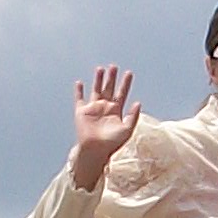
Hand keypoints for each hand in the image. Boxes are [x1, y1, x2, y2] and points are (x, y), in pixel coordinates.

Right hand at [69, 65, 140, 187]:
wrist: (95, 150)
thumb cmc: (112, 144)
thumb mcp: (127, 130)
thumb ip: (133, 116)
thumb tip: (138, 102)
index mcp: (116, 111)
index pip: (122, 93)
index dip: (125, 83)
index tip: (129, 73)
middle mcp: (105, 108)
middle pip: (109, 89)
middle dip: (112, 78)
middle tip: (114, 66)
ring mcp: (93, 109)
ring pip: (96, 90)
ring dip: (98, 80)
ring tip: (100, 69)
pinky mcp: (81, 112)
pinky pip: (79, 99)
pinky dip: (79, 91)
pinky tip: (79, 82)